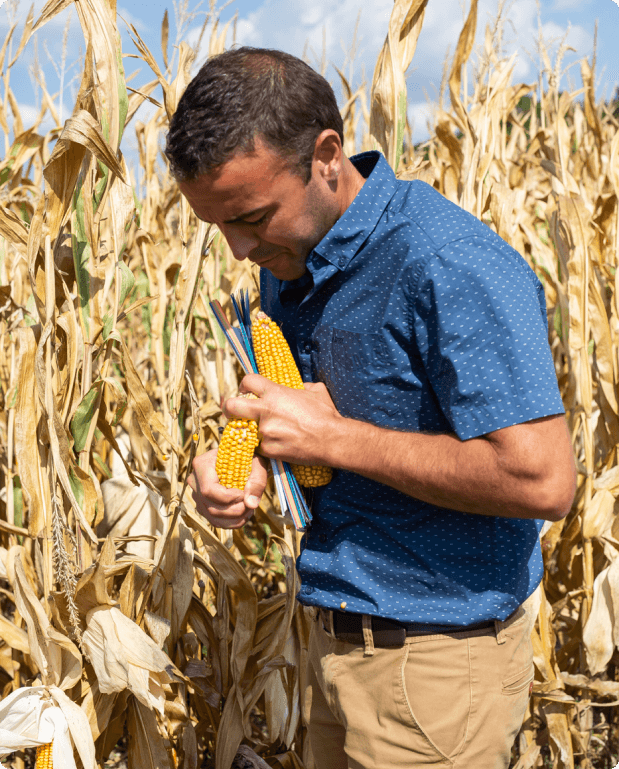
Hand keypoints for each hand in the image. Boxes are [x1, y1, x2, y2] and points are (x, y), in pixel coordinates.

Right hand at [187, 447, 267, 528]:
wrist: (241, 458)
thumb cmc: (248, 457)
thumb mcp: (256, 463)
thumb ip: (256, 481)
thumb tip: (251, 504)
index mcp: (202, 464)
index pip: (209, 490)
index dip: (228, 498)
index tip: (244, 494)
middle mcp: (195, 480)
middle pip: (211, 506)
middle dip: (235, 511)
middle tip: (252, 505)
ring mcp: (197, 495)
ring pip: (213, 516)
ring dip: (235, 518)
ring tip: (250, 510)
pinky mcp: (203, 505)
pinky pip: (215, 521)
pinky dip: (232, 522)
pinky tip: (245, 514)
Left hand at [225, 374, 340, 465]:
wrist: (332, 440)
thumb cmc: (326, 415)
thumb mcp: (315, 391)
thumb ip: (301, 386)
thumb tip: (298, 387)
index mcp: (275, 393)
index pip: (248, 381)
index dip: (245, 385)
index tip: (246, 391)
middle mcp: (266, 410)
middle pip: (231, 406)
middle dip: (229, 408)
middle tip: (234, 412)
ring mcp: (265, 431)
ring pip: (245, 430)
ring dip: (251, 431)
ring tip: (266, 432)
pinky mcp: (268, 449)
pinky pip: (258, 447)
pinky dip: (264, 446)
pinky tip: (276, 444)